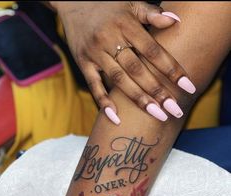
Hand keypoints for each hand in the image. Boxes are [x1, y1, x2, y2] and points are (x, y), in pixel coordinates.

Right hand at [52, 1, 195, 123]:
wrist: (73, 2)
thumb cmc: (108, 6)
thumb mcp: (130, 4)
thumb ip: (151, 13)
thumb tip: (176, 20)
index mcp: (125, 25)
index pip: (153, 51)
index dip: (172, 69)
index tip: (188, 86)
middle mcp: (110, 39)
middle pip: (138, 69)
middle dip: (157, 91)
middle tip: (174, 109)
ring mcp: (95, 53)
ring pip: (119, 80)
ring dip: (138, 99)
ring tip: (156, 114)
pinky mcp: (82, 63)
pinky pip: (93, 85)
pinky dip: (103, 101)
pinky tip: (116, 117)